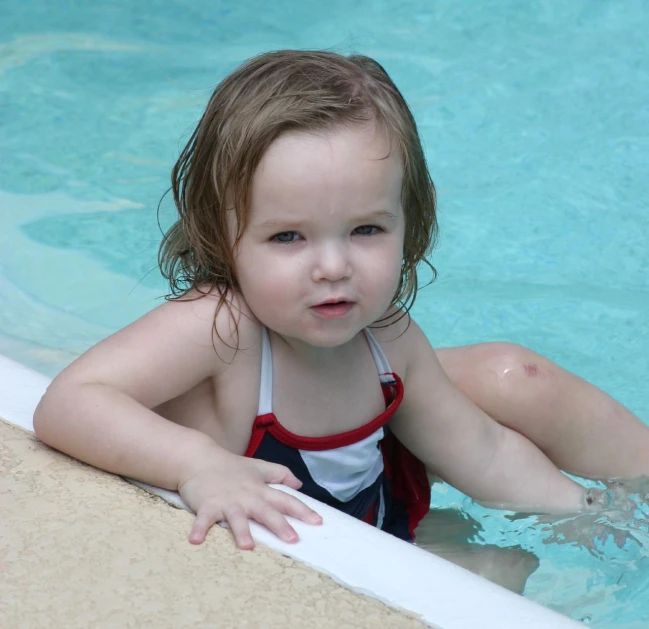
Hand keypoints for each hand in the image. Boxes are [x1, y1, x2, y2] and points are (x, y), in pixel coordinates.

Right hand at [178, 452, 322, 548]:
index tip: (318, 522)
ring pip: (236, 518)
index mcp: (260, 489)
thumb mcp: (259, 467)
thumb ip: (280, 474)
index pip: (285, 500)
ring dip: (241, 531)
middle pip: (266, 511)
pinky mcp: (207, 505)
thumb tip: (300, 485)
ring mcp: (226, 501)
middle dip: (279, 525)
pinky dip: (199, 529)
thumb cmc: (232, 466)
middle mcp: (246, 496)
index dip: (302, 510)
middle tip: (293, 539)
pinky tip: (196, 541)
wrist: (200, 458)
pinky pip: (203, 519)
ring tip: (248, 546)